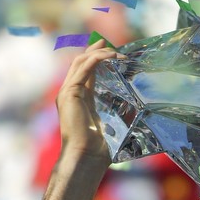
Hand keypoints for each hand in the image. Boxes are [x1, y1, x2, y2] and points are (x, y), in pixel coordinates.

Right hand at [56, 40, 124, 163]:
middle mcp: (69, 94)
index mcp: (77, 101)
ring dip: (99, 54)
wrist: (85, 156)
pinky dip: (97, 59)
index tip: (106, 51)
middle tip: (107, 44)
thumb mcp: (108, 126)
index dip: (94, 60)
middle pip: (80, 63)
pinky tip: (109, 56)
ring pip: (81, 62)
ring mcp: (67, 92)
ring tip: (115, 52)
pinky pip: (84, 68)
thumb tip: (132, 116)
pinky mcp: (70, 92)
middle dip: (94, 51)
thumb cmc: (97, 150)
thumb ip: (113, 116)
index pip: (83, 74)